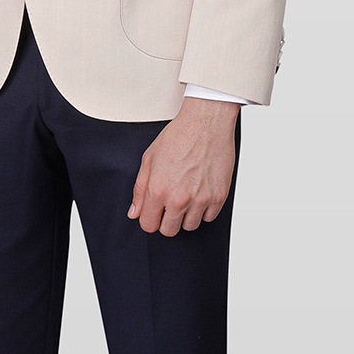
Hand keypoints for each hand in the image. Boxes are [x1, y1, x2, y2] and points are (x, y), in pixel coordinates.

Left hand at [127, 97, 238, 235]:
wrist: (206, 123)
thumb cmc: (179, 136)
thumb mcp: (149, 159)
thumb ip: (140, 189)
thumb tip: (134, 212)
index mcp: (158, 190)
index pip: (148, 225)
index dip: (149, 219)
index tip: (154, 211)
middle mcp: (179, 198)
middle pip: (169, 230)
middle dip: (166, 220)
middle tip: (170, 204)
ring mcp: (201, 199)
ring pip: (190, 226)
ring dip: (186, 215)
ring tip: (187, 195)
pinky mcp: (219, 197)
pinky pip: (209, 217)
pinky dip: (204, 210)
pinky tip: (200, 192)